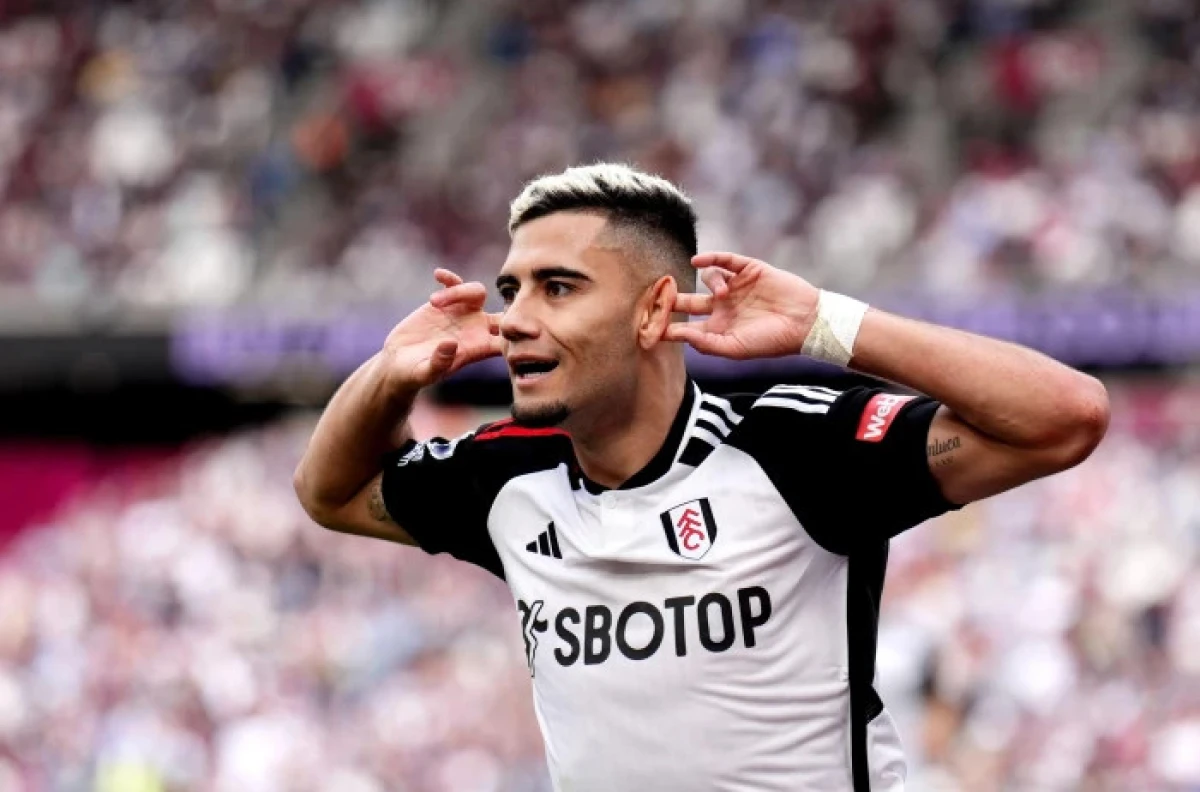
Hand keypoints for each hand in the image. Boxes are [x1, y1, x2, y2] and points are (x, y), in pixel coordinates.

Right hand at [383, 268, 502, 387]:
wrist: (397, 362)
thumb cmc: (414, 374)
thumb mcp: (425, 373)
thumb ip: (439, 362)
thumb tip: (450, 344)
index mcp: (478, 348)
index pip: (507, 339)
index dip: (511, 332)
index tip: (496, 325)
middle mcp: (475, 329)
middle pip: (499, 310)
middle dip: (492, 302)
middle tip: (474, 305)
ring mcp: (461, 314)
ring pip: (478, 292)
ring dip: (461, 291)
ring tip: (433, 302)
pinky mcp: (444, 303)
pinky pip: (455, 284)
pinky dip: (450, 277)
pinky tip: (438, 275)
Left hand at [664, 252, 819, 359]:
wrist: (805, 323)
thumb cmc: (771, 341)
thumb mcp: (735, 348)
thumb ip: (706, 343)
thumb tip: (678, 334)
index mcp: (718, 328)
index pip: (685, 325)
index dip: (667, 325)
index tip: (647, 325)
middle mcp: (723, 307)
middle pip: (688, 300)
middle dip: (671, 298)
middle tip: (656, 295)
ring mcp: (736, 287)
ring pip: (708, 278)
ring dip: (710, 283)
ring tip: (725, 294)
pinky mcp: (748, 270)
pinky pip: (725, 260)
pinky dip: (710, 258)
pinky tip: (697, 260)